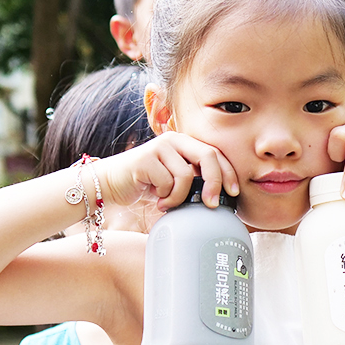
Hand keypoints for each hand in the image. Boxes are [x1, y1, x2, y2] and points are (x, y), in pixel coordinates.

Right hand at [97, 133, 238, 211]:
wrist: (110, 184)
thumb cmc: (146, 184)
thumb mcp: (174, 179)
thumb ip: (194, 179)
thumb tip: (224, 195)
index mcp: (184, 142)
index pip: (215, 153)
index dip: (228, 172)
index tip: (233, 193)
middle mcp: (174, 139)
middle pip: (208, 156)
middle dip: (215, 182)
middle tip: (212, 204)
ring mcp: (159, 147)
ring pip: (187, 175)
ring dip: (180, 197)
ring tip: (168, 203)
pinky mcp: (145, 158)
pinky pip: (168, 183)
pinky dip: (166, 198)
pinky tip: (156, 199)